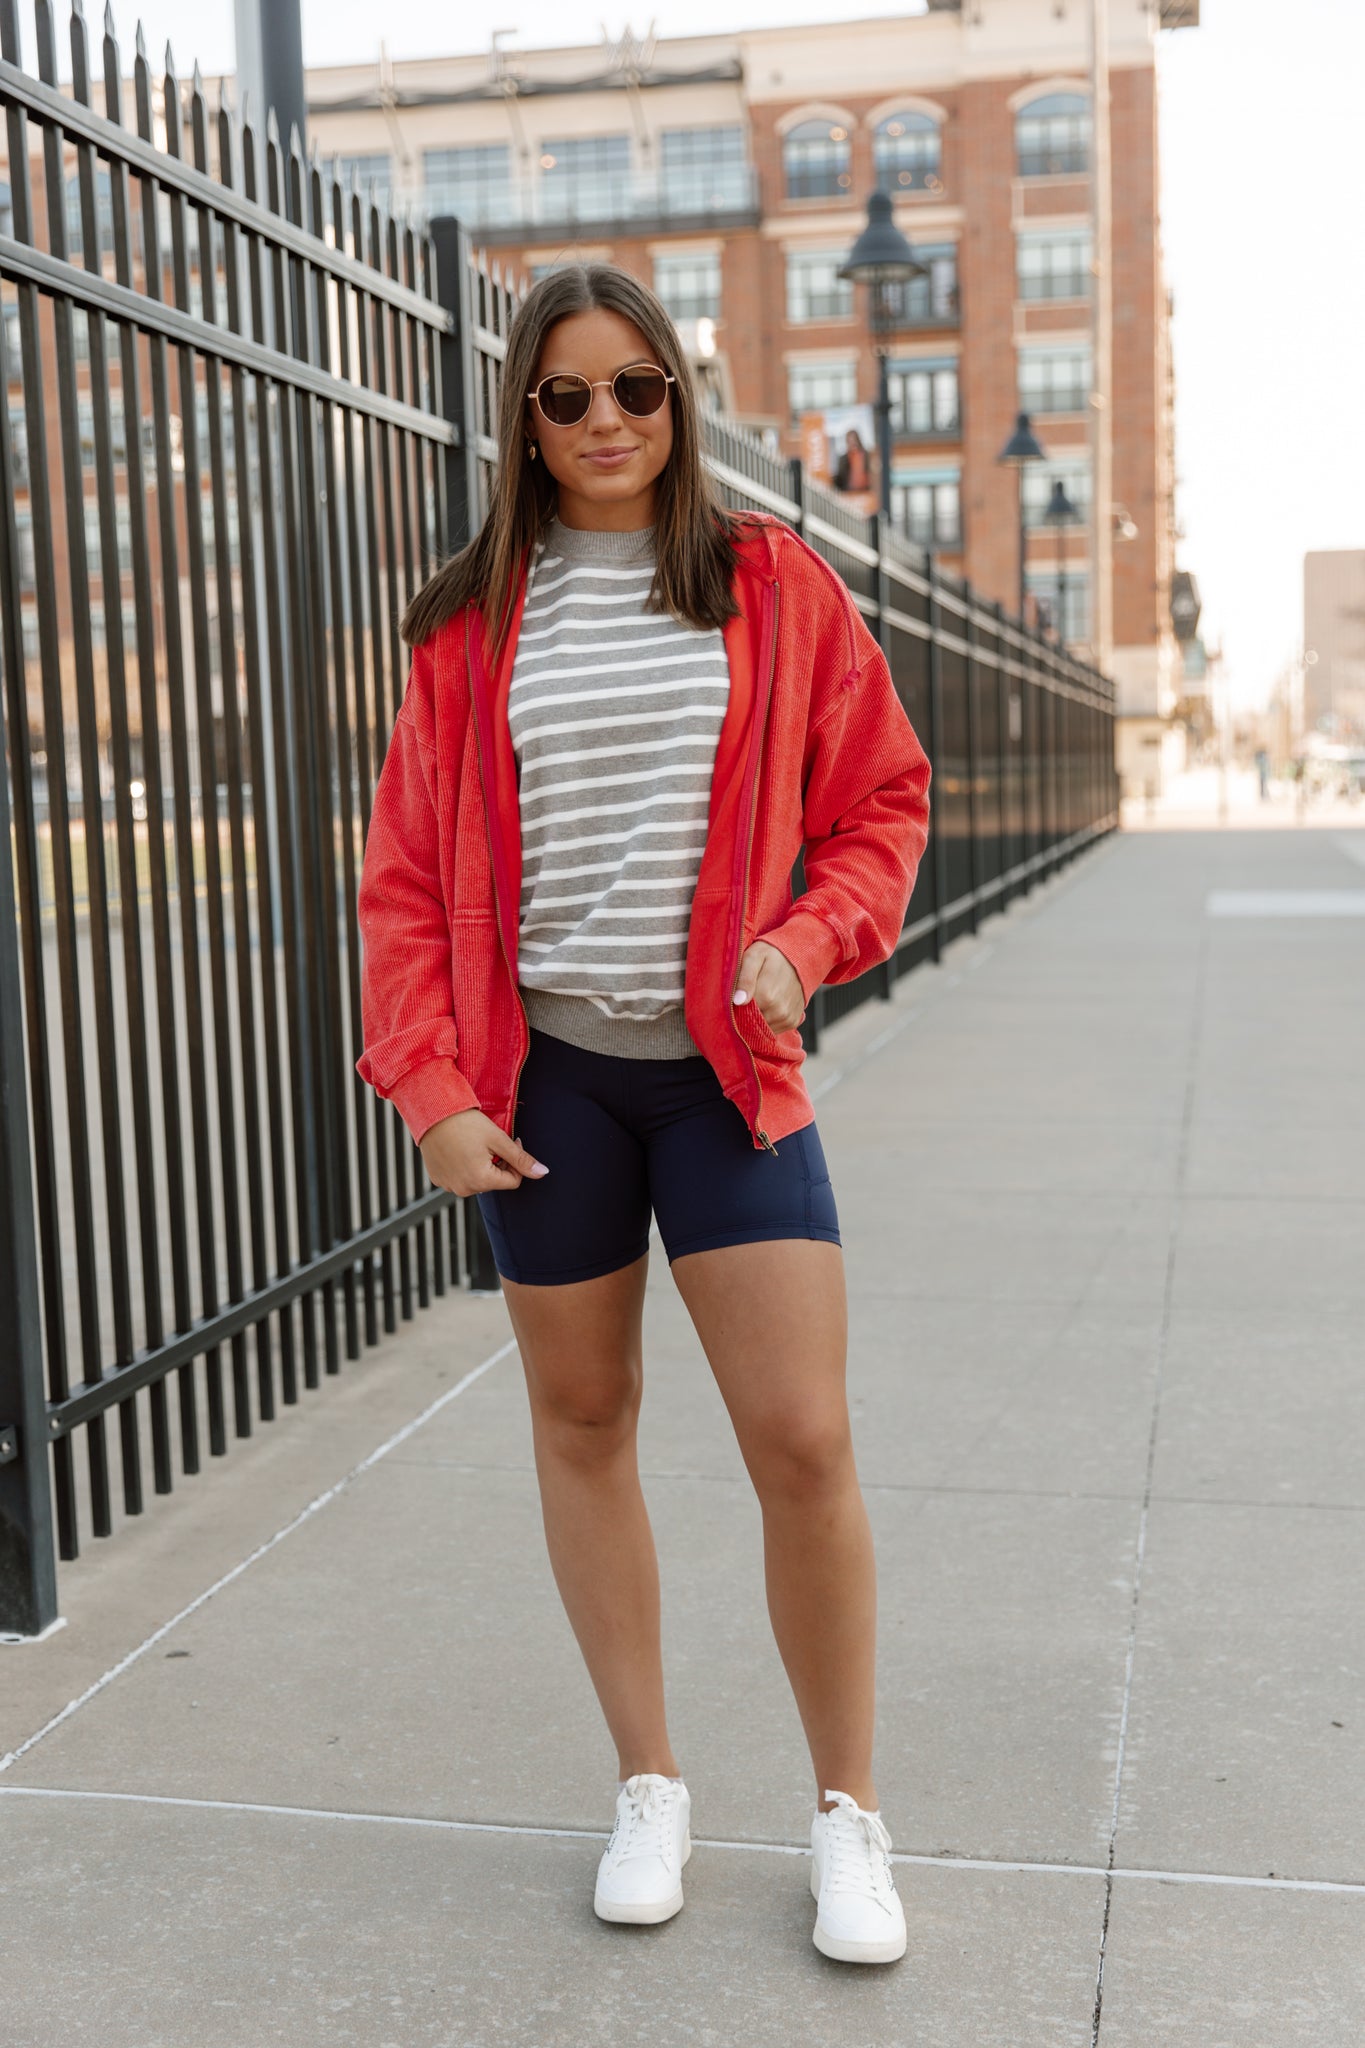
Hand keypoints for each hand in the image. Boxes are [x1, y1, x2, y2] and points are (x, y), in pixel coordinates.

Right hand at [419, 1108, 548, 1197]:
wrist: (432, 1112)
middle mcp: (463, 1189)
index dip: (516, 1160)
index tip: (511, 1141)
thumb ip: (521, 1159)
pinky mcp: (437, 1178)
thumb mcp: (498, 1139)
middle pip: (494, 1181)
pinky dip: (463, 1165)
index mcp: (481, 1181)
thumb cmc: (465, 1123)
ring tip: (473, 1144)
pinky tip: (459, 1148)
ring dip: (481, 1165)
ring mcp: (448, 1185)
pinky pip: (458, 1177)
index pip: (513, 1181)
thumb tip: (543, 1173)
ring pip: (476, 1179)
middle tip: (491, 1141)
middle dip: (498, 1163)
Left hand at [731, 940, 805, 1033]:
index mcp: (767, 996)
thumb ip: (744, 978)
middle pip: (751, 1025)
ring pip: (762, 1029)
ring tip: (757, 1000)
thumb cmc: (772, 954)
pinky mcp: (793, 1021)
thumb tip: (738, 1001)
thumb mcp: (753, 957)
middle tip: (744, 998)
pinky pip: (774, 1030)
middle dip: (744, 1016)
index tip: (733, 999)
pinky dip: (768, 1021)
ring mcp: (788, 1018)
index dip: (733, 1009)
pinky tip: (768, 1006)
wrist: (799, 955)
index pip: (740, 1015)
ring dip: (756, 1019)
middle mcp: (779, 1011)